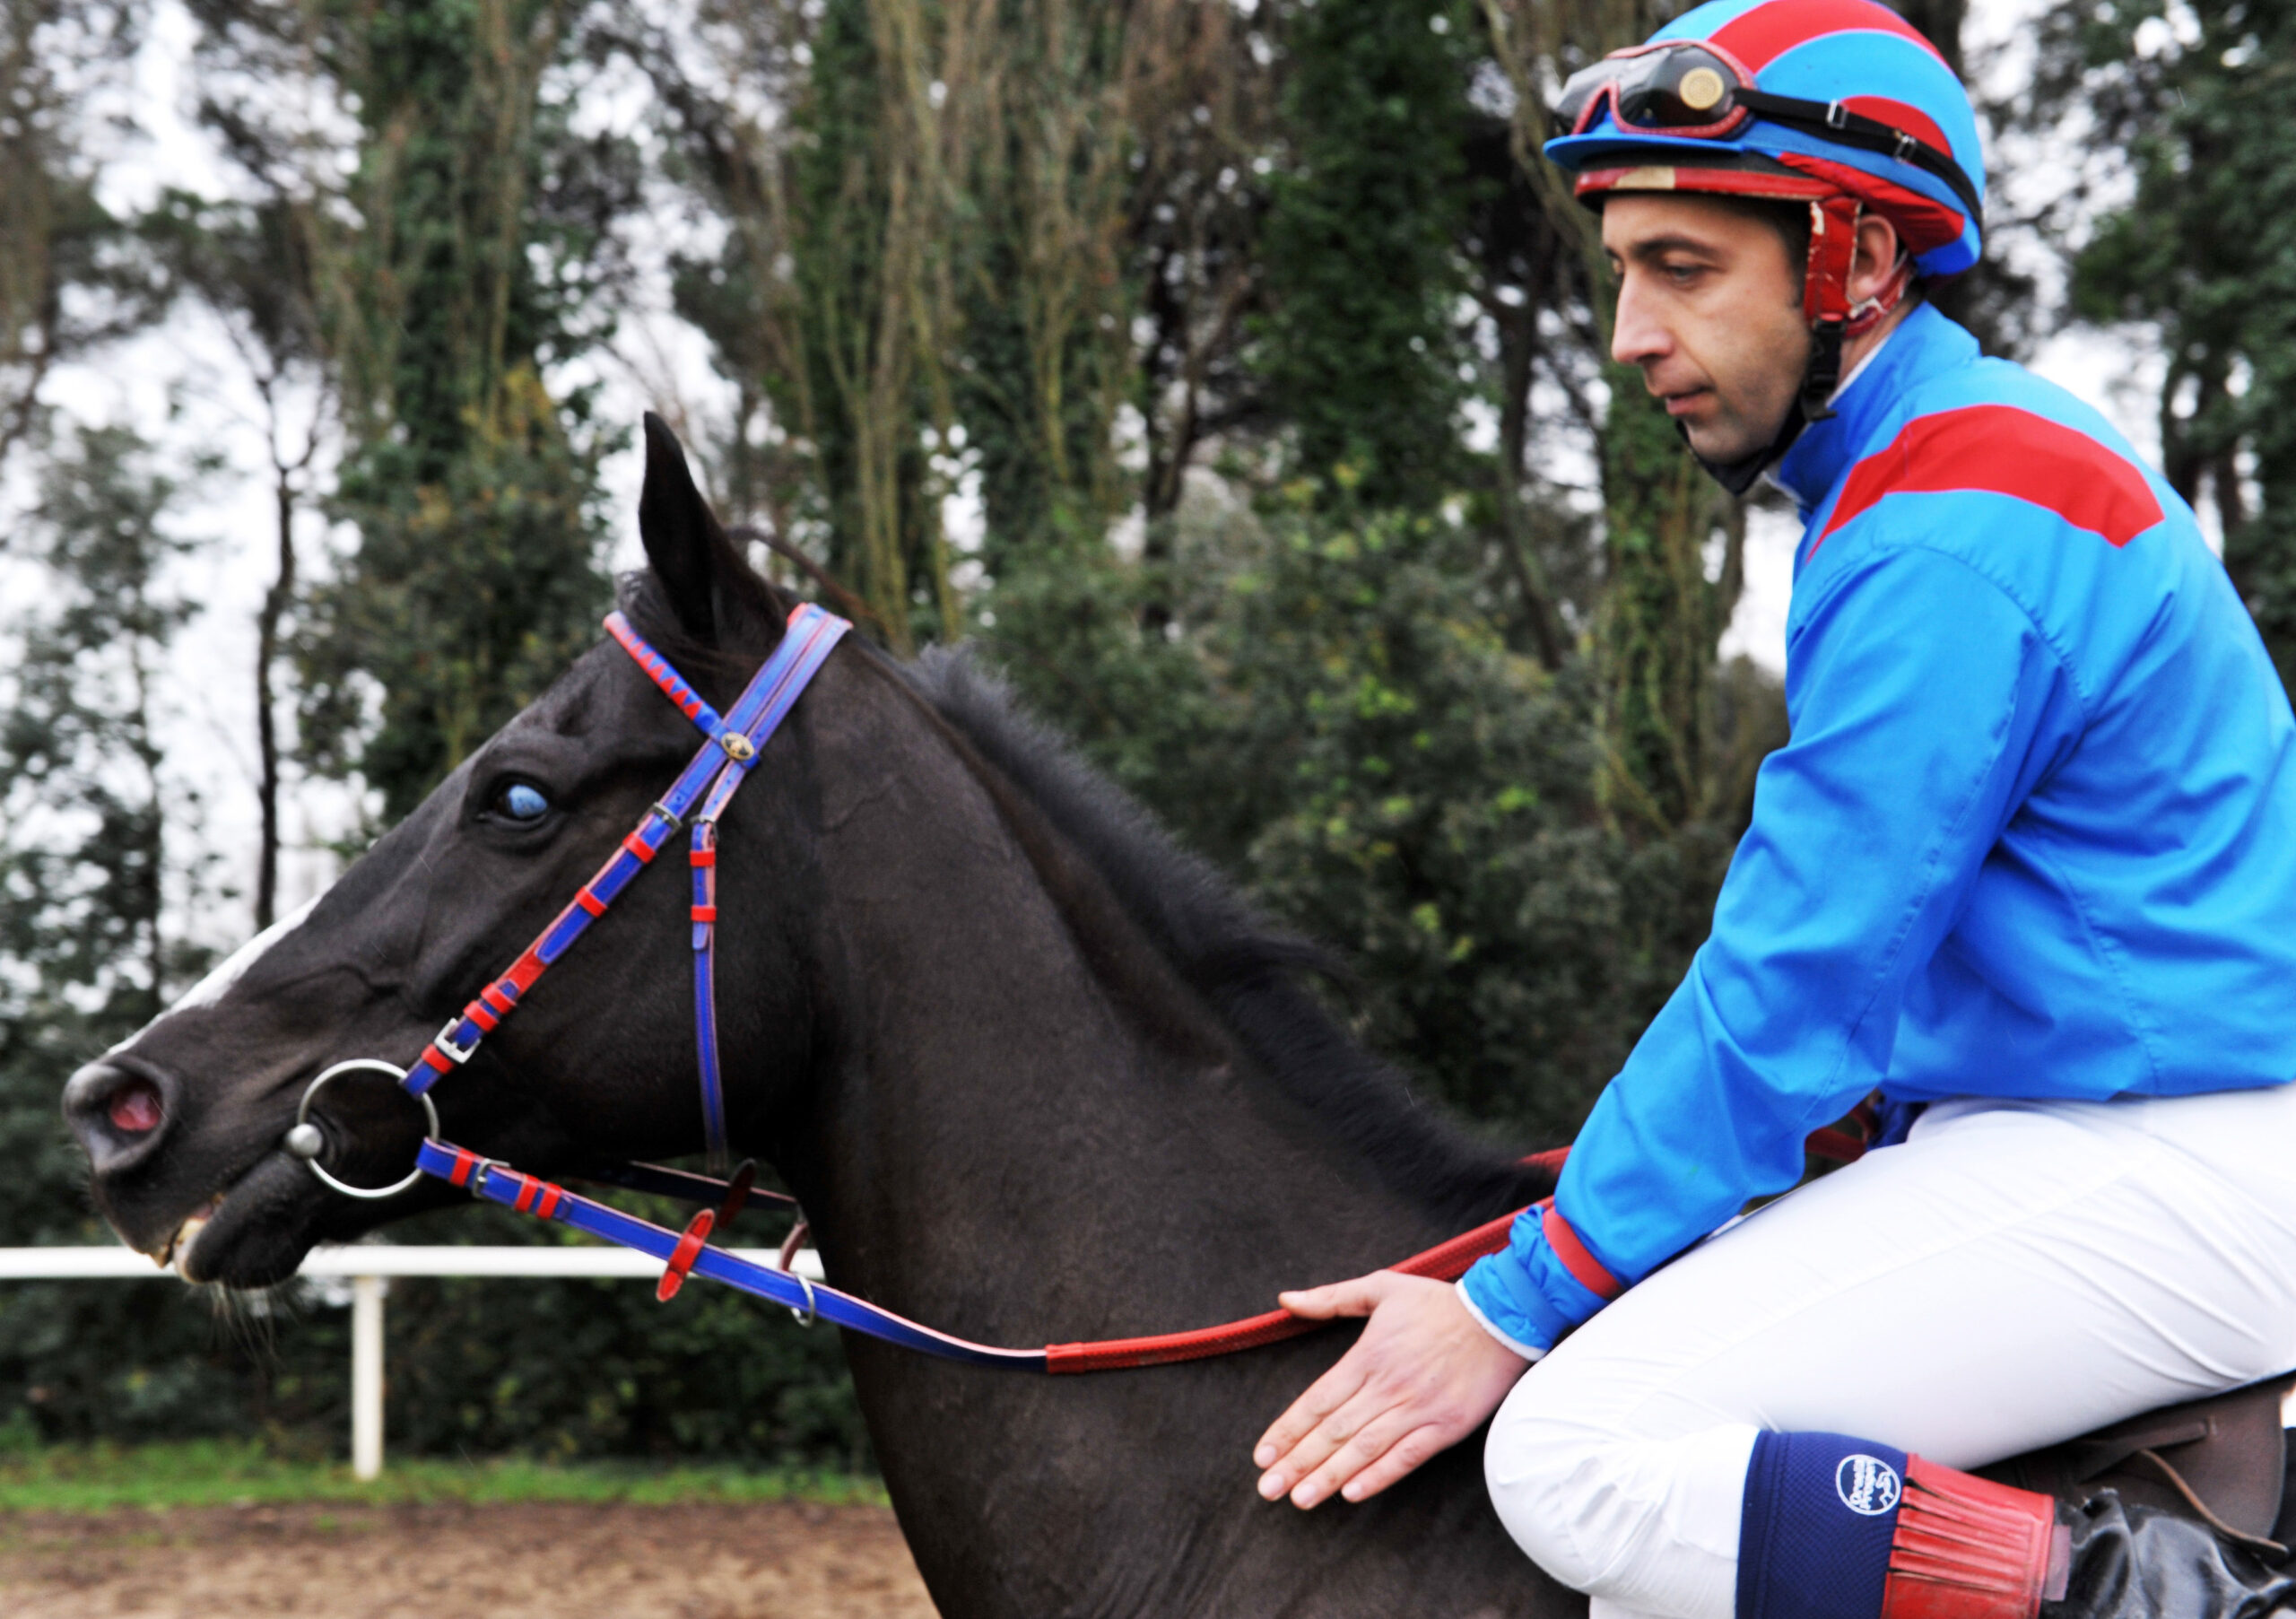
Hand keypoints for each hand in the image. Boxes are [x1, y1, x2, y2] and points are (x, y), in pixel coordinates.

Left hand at [1252, 1270, 1530, 1508]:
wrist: (1501, 1316)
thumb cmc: (1438, 1303)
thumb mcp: (1381, 1287)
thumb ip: (1330, 1297)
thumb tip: (1285, 1299)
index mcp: (1368, 1355)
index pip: (1317, 1400)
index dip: (1287, 1429)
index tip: (1262, 1455)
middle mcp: (1388, 1385)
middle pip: (1334, 1430)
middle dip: (1297, 1462)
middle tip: (1269, 1488)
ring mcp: (1418, 1408)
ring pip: (1365, 1448)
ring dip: (1329, 1476)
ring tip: (1301, 1499)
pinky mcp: (1446, 1426)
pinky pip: (1408, 1456)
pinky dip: (1380, 1476)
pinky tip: (1353, 1494)